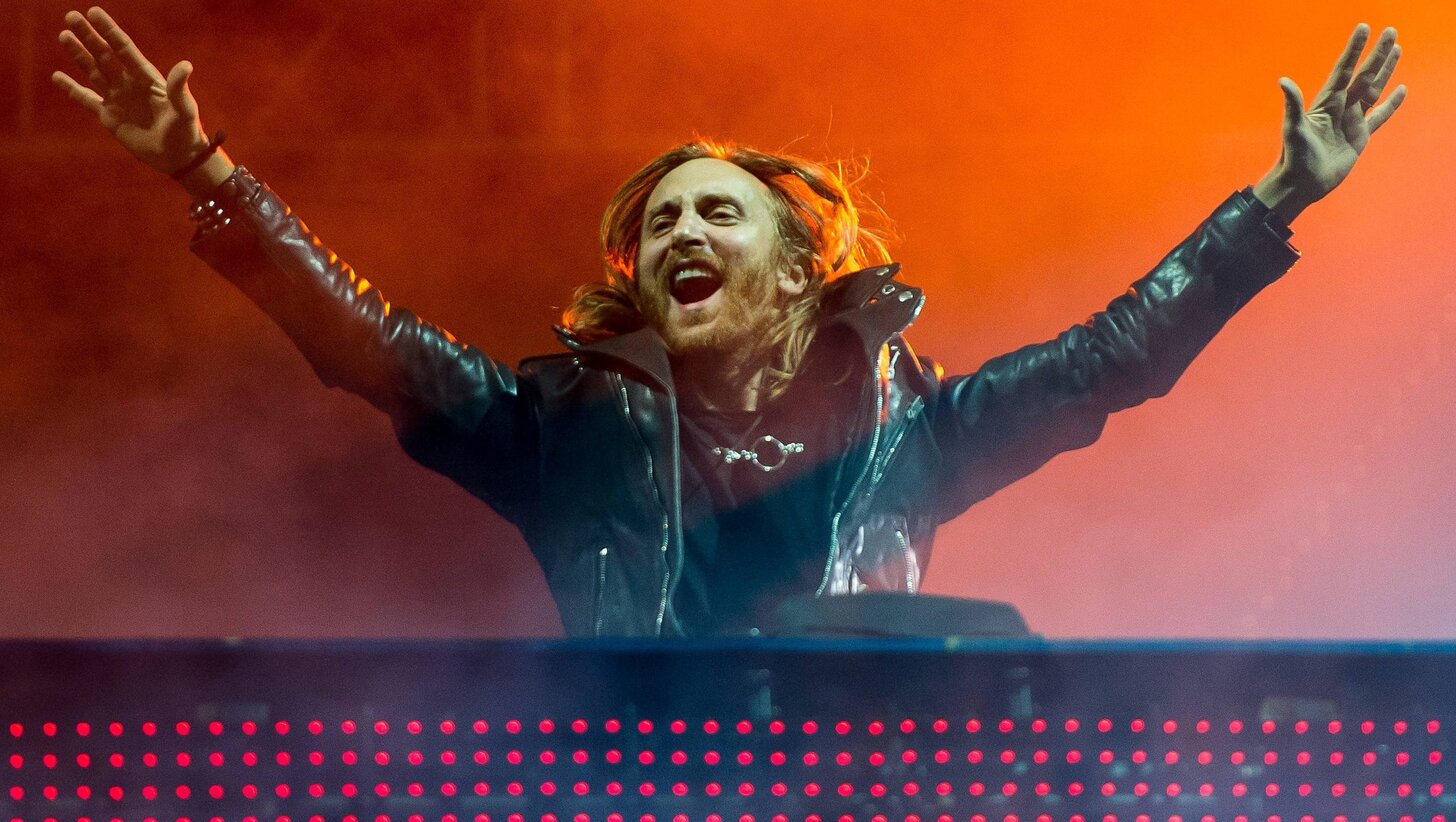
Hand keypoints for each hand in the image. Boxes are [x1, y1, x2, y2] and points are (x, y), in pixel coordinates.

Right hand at [52, 7, 225, 185]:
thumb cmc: (186, 131)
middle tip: (71, 16)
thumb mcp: (185, 108)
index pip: (124, 49)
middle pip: (104, 55)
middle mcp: (129, 84)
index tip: (94, 13)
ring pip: (93, 71)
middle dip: (89, 36)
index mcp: (146, 78)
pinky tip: (57, 77)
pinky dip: (71, 89)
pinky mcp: (109, 116)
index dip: (109, 31)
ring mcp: (117, 98)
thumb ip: (179, 88)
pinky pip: (86, 99)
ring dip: (79, 54)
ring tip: (64, 36)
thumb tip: (185, 65)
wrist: (178, 157)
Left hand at [1254, 24, 1405, 223]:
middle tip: (1391, 31)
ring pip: (1374, 90)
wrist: (1302, 183)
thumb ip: (1293, 105)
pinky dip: (1391, 104)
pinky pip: (1379, 116)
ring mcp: (1352, 121)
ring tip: (1396, 50)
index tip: (1363, 29)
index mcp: (1327, 102)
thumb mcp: (1293, 129)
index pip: (1344, 70)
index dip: (1354, 50)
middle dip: (1377, 53)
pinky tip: (1401, 89)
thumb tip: (1283, 81)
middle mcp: (1341, 107)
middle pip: (1364, 75)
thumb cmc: (1294, 157)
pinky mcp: (1360, 136)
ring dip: (1385, 70)